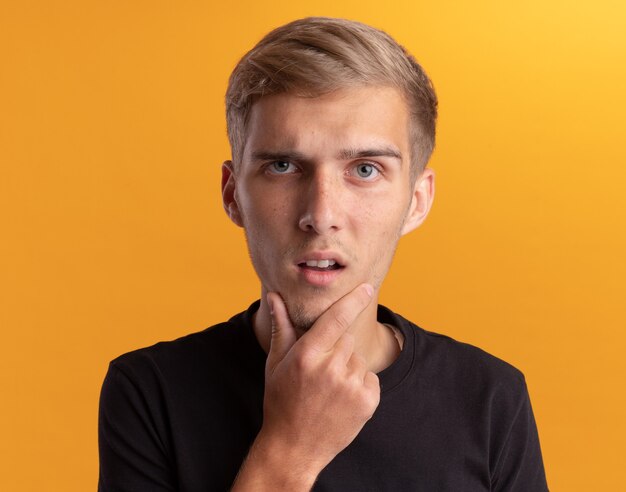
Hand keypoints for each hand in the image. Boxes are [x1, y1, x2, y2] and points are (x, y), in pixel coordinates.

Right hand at [259, 283, 380, 473]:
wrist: (293, 448)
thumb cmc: (281, 401)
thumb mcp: (276, 364)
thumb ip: (281, 327)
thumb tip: (273, 296)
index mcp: (307, 355)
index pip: (336, 318)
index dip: (353, 300)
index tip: (367, 287)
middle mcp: (331, 368)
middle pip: (346, 339)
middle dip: (337, 348)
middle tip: (320, 371)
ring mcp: (351, 386)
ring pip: (358, 359)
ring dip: (348, 368)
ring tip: (328, 389)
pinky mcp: (367, 402)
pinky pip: (371, 378)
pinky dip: (360, 385)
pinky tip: (341, 400)